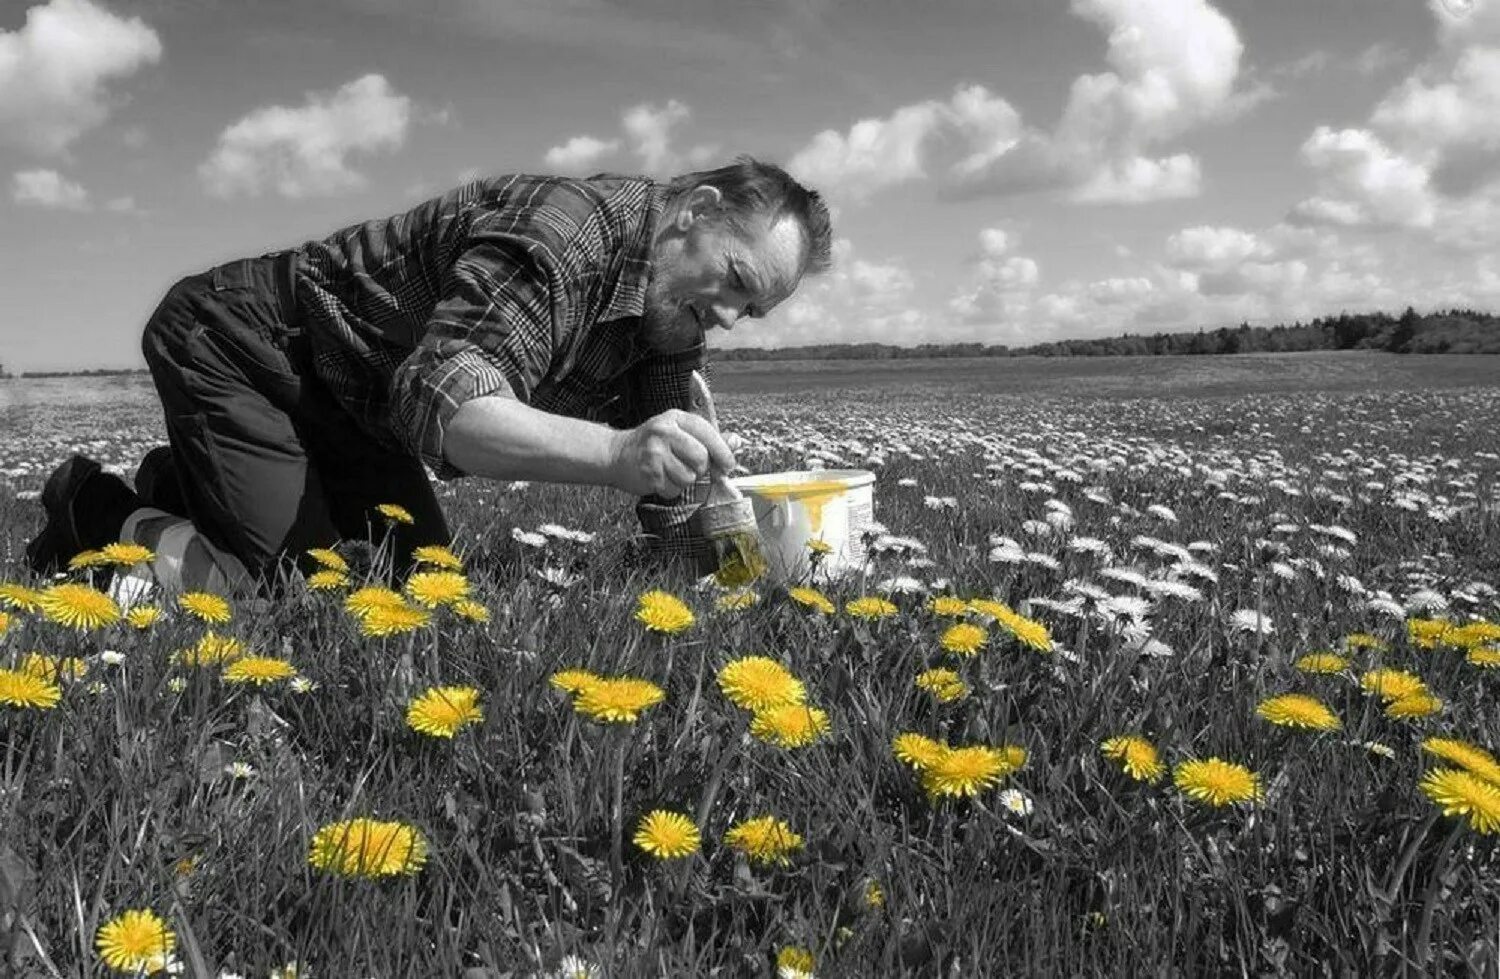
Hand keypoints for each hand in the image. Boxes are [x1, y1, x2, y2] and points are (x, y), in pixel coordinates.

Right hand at [608, 409, 737, 497]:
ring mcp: (655, 453)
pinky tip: (660, 477)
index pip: (708, 433)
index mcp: (676, 419)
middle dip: (700, 468)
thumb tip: (735, 442)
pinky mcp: (649, 474)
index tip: (728, 464)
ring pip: (689, 477)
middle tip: (688, 465)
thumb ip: (708, 437)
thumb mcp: (679, 431)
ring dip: (684, 480)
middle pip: (701, 458)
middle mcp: (665, 433)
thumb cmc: (651, 443)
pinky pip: (674, 490)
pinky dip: (670, 489)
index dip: (722, 451)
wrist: (616, 454)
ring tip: (669, 470)